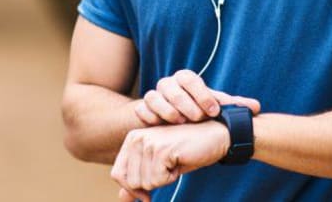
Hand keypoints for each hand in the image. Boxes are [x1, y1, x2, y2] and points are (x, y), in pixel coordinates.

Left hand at [111, 121, 230, 200]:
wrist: (213, 136)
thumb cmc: (186, 151)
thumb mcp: (158, 167)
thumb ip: (138, 180)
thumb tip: (122, 198)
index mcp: (131, 139)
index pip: (117, 174)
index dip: (134, 188)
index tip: (153, 183)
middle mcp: (136, 138)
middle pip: (131, 182)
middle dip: (152, 182)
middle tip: (168, 166)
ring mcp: (147, 142)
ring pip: (145, 183)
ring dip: (163, 179)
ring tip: (174, 161)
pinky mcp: (160, 149)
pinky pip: (158, 180)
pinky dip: (171, 177)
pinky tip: (179, 160)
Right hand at [135, 69, 260, 124]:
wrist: (173, 121)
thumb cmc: (198, 110)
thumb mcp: (214, 107)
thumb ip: (232, 106)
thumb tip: (257, 107)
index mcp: (185, 79)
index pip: (190, 79)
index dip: (201, 94)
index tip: (213, 111)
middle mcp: (168, 85)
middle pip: (171, 87)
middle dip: (185, 103)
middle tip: (197, 118)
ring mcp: (154, 96)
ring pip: (154, 96)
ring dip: (167, 110)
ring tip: (181, 122)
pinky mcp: (143, 110)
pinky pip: (142, 110)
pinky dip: (150, 117)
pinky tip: (161, 127)